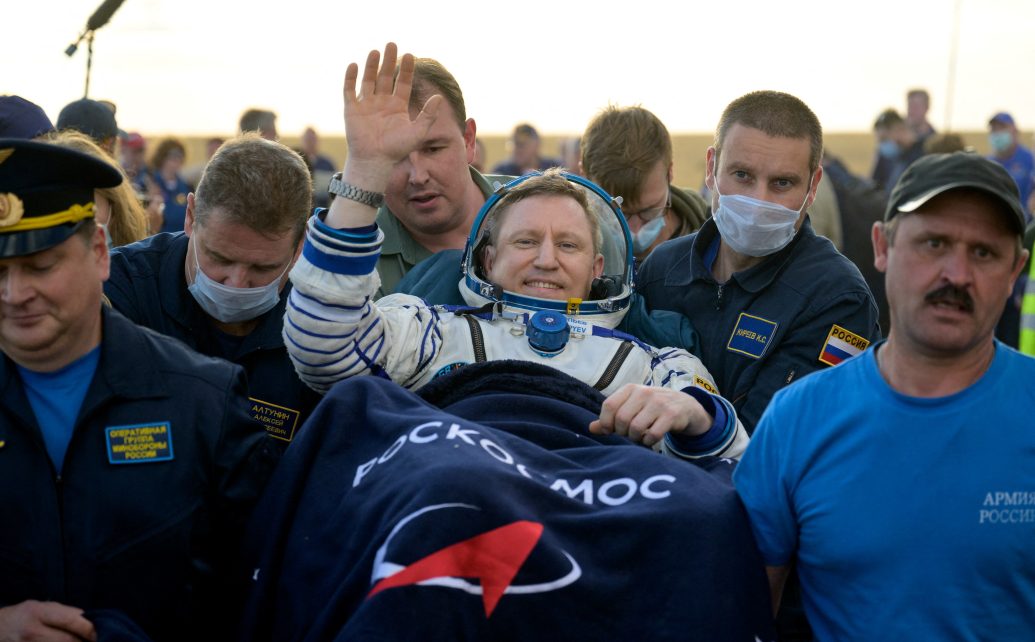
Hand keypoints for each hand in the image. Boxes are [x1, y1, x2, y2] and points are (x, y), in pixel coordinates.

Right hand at [0, 600, 96, 641]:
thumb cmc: (21, 617)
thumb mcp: (40, 607)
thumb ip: (65, 612)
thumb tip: (89, 619)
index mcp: (37, 613)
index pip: (70, 621)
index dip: (89, 629)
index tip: (100, 634)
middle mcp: (31, 631)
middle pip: (67, 641)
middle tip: (94, 641)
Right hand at [342, 42, 441, 187]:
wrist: (376, 162)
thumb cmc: (397, 150)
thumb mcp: (418, 132)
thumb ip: (428, 115)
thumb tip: (440, 98)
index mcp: (397, 106)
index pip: (402, 82)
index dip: (406, 69)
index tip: (410, 55)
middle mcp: (382, 102)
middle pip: (385, 77)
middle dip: (389, 61)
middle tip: (392, 44)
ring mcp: (366, 105)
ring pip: (368, 80)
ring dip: (371, 65)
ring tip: (376, 51)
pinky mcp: (352, 109)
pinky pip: (350, 90)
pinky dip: (351, 77)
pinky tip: (354, 65)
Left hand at [589, 384, 710, 446]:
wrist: (685, 406)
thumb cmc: (652, 408)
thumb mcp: (632, 407)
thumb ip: (611, 418)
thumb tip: (591, 428)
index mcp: (630, 389)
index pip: (609, 405)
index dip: (606, 422)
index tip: (610, 431)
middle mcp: (644, 392)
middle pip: (621, 419)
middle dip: (622, 433)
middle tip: (629, 435)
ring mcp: (658, 403)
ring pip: (636, 428)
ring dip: (635, 439)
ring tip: (640, 437)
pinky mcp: (671, 415)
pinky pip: (652, 434)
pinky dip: (648, 441)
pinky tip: (650, 439)